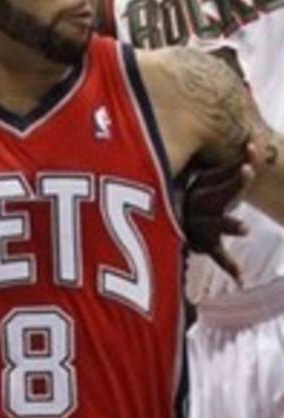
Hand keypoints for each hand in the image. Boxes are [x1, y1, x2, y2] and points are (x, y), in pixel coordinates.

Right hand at [183, 143, 257, 284]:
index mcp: (200, 187)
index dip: (235, 164)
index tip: (251, 155)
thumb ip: (231, 166)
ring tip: (246, 227)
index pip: (220, 174)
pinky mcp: (201, 244)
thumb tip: (256, 140)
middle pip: (216, 193)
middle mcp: (196, 204)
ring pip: (212, 224)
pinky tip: (241, 277)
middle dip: (234, 183)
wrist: (161, 223)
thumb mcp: (208, 182)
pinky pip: (217, 255)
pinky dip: (229, 265)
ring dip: (228, 224)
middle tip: (248, 171)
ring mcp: (198, 225)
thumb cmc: (194, 199)